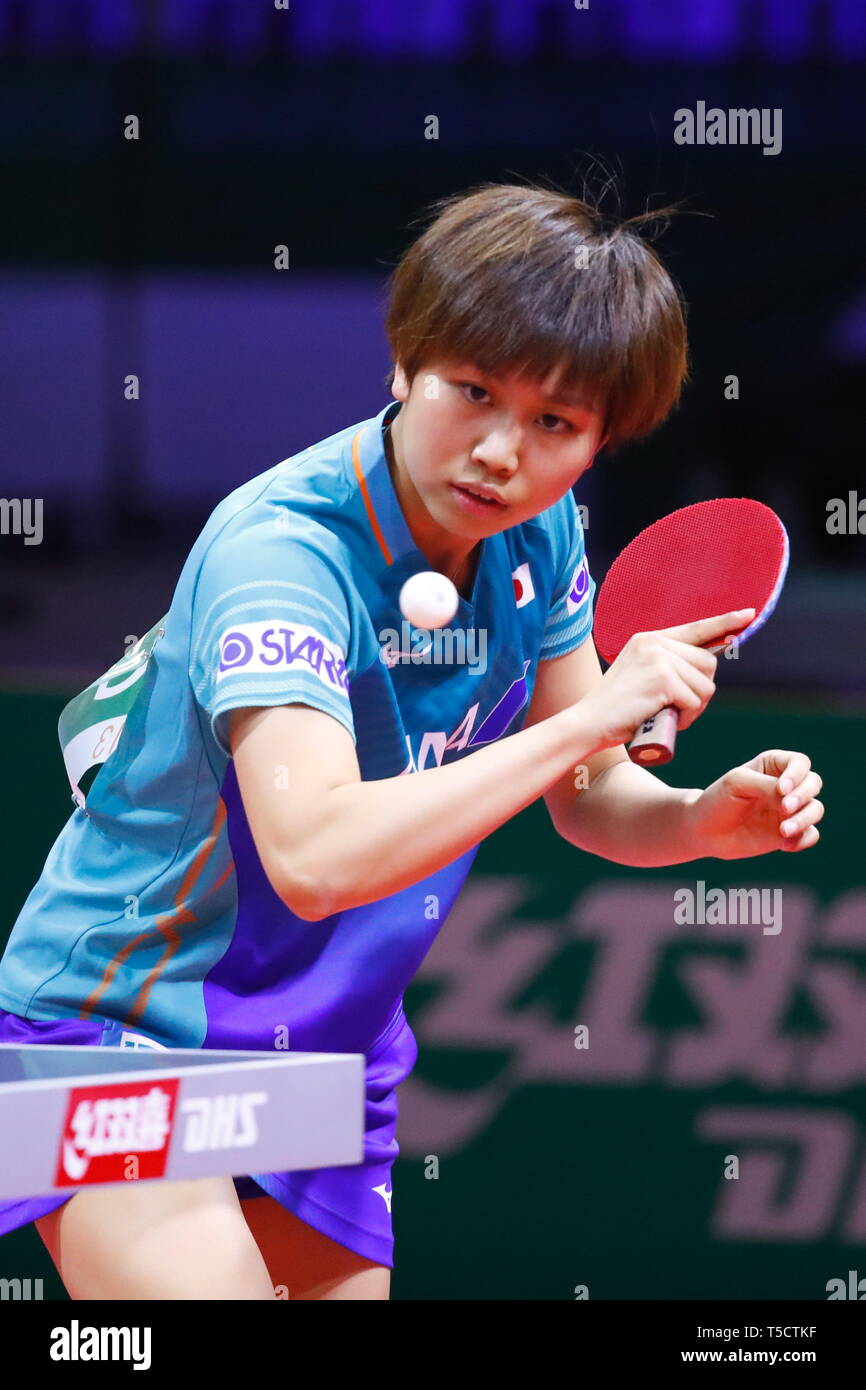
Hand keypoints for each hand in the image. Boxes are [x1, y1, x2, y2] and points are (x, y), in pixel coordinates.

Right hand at [582, 608, 753, 752]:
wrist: (588, 723)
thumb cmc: (616, 709)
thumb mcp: (641, 676)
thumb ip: (668, 666)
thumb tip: (706, 666)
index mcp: (649, 638)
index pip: (696, 628)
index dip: (724, 623)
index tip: (747, 615)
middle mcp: (654, 642)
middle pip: (709, 663)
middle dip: (700, 691)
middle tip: (677, 708)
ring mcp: (658, 659)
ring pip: (706, 685)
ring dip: (694, 708)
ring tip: (668, 715)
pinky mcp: (662, 679)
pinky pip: (695, 700)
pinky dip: (686, 717)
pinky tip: (666, 719)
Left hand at [687, 749, 824, 859]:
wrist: (704, 831)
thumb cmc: (717, 800)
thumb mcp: (737, 784)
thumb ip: (767, 787)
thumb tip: (791, 799)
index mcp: (773, 766)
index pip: (800, 763)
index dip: (797, 775)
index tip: (781, 789)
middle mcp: (785, 786)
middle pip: (813, 784)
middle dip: (803, 796)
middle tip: (784, 809)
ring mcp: (788, 810)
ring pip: (816, 809)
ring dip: (804, 820)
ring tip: (783, 831)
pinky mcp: (788, 833)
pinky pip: (810, 835)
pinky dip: (803, 840)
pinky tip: (784, 845)